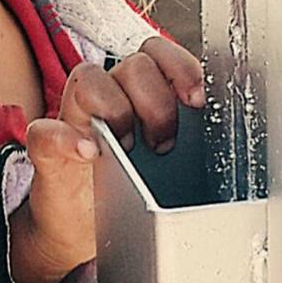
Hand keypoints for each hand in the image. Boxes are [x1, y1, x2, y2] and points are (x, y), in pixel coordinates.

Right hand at [9, 37, 203, 282]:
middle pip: (132, 65)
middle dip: (157, 101)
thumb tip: (234, 132)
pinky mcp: (49, 147)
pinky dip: (69, 139)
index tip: (197, 99)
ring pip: (88, 79)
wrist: (81, 229)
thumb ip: (193, 137)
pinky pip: (47, 131)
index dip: (180, 67)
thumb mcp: (169, 161)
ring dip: (116, 110)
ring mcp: (74, 118)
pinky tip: (89, 152)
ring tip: (128, 148)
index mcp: (137, 91)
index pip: (157, 52)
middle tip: (165, 143)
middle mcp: (106, 94)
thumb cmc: (130, 188)